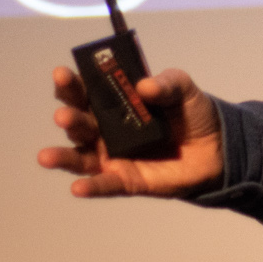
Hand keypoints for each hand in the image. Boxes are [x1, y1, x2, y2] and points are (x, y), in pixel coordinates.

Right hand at [36, 65, 224, 198]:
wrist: (216, 147)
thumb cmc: (191, 113)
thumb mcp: (182, 89)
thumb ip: (166, 83)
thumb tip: (145, 86)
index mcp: (115, 103)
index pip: (87, 92)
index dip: (72, 84)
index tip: (61, 74)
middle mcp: (106, 130)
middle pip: (80, 123)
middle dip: (69, 118)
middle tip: (63, 114)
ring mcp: (113, 156)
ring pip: (81, 157)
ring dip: (64, 156)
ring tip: (46, 156)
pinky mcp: (127, 180)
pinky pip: (105, 185)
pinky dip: (91, 187)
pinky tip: (77, 187)